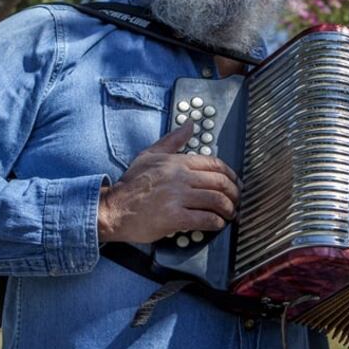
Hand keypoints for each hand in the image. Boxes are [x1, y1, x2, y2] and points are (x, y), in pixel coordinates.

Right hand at [97, 122, 240, 243]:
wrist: (113, 209)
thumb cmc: (131, 184)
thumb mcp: (149, 155)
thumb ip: (172, 140)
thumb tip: (189, 124)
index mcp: (177, 162)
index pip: (214, 164)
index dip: (230, 174)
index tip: (234, 183)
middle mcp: (180, 177)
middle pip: (219, 182)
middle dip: (233, 193)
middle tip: (235, 201)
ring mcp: (177, 197)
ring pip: (216, 200)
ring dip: (227, 209)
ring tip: (228, 214)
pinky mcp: (174, 217)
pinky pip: (205, 219)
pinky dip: (215, 222)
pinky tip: (216, 224)